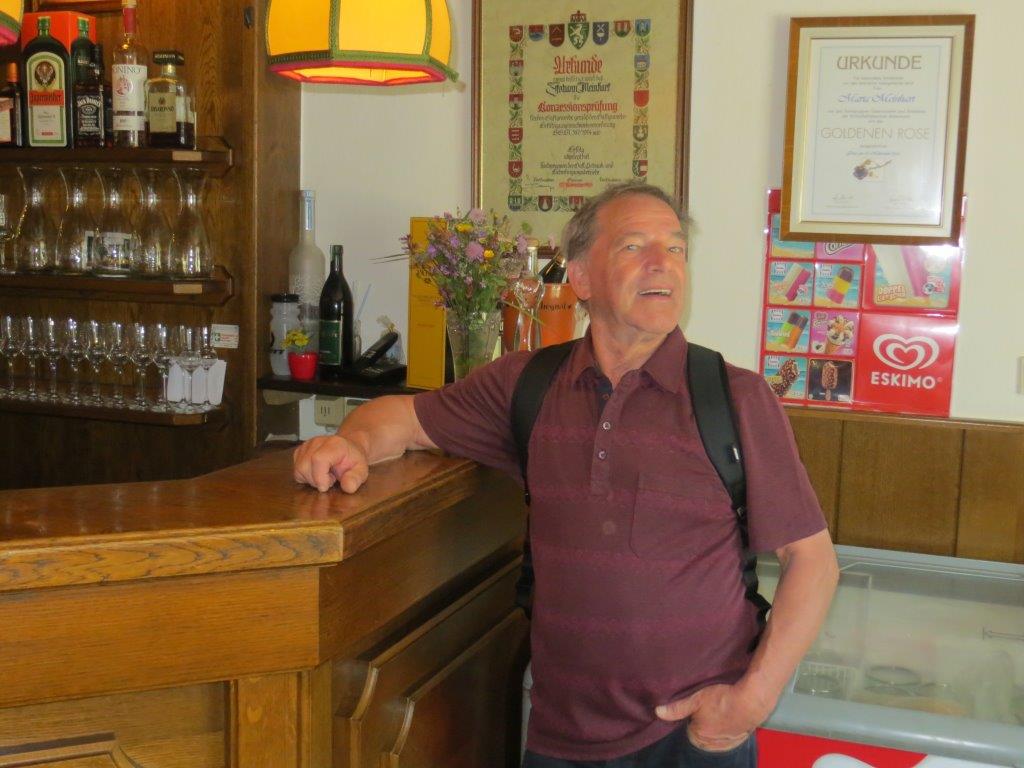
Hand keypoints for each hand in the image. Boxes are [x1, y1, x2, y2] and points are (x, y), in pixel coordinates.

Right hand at [292, 434, 368, 493]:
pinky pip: (296, 470)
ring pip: (298, 469)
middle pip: (305, 466)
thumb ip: (355, 478)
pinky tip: (317, 473)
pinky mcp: (300, 451)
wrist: (348, 449)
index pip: (318, 459)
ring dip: (311, 479)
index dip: (319, 477)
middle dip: (316, 481)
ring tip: (325, 476)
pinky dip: (305, 476)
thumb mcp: (361, 470)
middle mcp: (318, 442)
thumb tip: (348, 487)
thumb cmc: (353, 460)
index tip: (327, 486)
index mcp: (335, 444)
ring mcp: (307, 445)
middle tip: (331, 479)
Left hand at [655, 683, 769, 751]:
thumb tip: (658, 712)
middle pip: (702, 734)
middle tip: (707, 707)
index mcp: (699, 735)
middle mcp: (712, 743)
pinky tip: (729, 717)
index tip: (695, 707)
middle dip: (702, 723)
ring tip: (719, 710)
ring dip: (715, 726)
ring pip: (715, 736)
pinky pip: (728, 736)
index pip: (688, 729)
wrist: (752, 700)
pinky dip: (727, 729)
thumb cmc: (723, 698)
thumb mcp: (697, 698)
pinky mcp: (739, 738)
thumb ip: (678, 708)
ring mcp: (727, 742)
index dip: (690, 717)